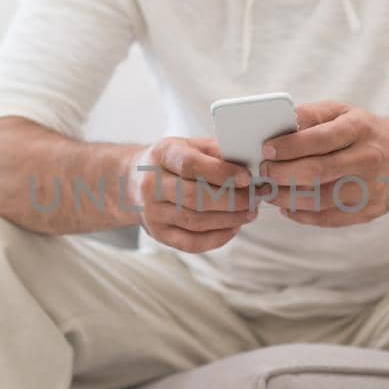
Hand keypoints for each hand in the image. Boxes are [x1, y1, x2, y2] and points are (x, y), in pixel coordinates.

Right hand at [127, 136, 257, 252]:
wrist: (133, 181)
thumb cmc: (171, 161)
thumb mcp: (188, 145)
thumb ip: (215, 151)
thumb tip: (249, 162)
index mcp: (161, 155)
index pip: (190, 165)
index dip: (221, 172)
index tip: (247, 178)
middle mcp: (152, 185)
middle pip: (195, 197)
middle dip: (231, 200)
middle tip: (254, 199)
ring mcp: (153, 212)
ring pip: (195, 221)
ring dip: (229, 220)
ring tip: (250, 213)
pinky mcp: (159, 234)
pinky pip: (191, 243)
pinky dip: (217, 238)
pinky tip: (234, 228)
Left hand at [258, 100, 388, 226]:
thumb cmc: (367, 131)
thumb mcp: (344, 112)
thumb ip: (311, 115)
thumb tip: (278, 125)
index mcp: (359, 129)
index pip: (319, 139)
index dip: (289, 147)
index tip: (265, 150)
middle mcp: (367, 159)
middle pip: (317, 172)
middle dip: (282, 175)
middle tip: (263, 173)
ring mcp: (370, 189)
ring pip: (320, 200)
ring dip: (287, 199)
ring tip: (269, 191)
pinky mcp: (370, 211)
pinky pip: (329, 218)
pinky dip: (303, 215)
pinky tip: (288, 208)